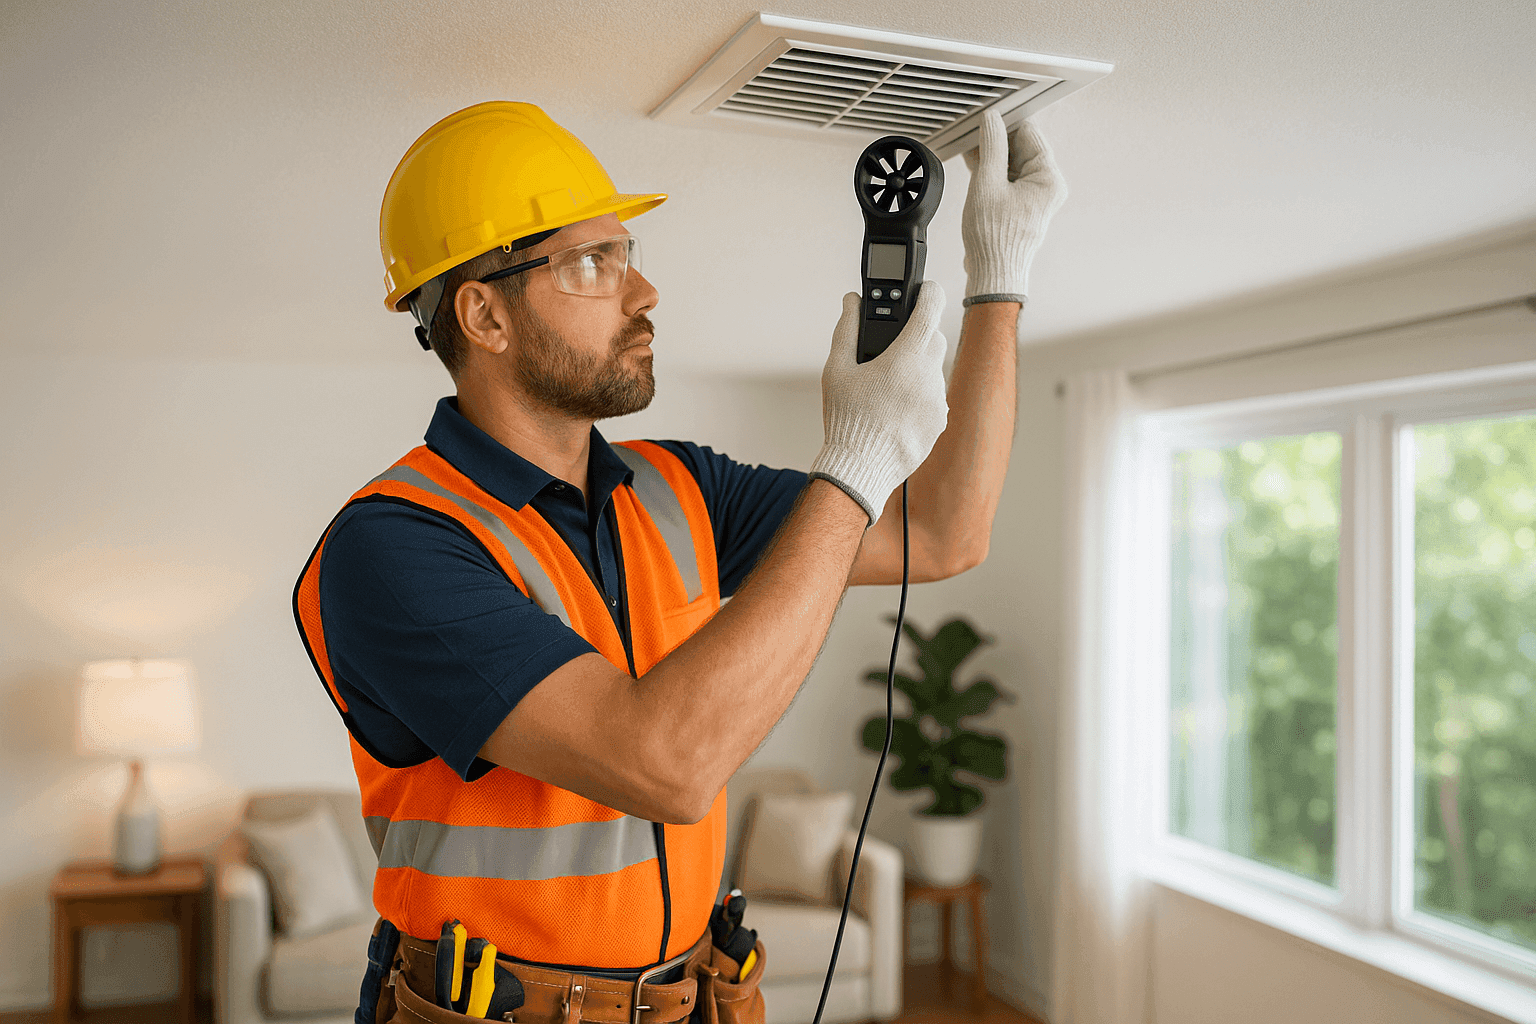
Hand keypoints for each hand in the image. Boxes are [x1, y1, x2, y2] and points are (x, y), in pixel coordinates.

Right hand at [809, 284, 948, 523]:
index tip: (924, 289)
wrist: (861, 469)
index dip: (928, 292)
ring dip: (917, 367)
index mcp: (906, 358)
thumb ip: (846, 329)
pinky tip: (896, 407)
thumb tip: (851, 301)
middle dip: (916, 335)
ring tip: (887, 386)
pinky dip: (921, 394)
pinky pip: (935, 395)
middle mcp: (929, 376)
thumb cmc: (846, 420)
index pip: (931, 307)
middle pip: (935, 336)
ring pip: (935, 368)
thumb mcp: (836, 370)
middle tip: (891, 346)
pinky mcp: (940, 421)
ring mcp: (938, 400)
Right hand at [961, 108, 1066, 305]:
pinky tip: (975, 166)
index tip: (987, 116)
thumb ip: (990, 147)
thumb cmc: (995, 240)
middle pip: (1021, 147)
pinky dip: (993, 171)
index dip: (1006, 122)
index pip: (1029, 134)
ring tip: (971, 151)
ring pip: (1013, 163)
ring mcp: (1034, 197)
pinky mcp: (1021, 206)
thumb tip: (991, 122)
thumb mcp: (986, 184)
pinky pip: (1008, 179)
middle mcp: (1047, 187)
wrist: (993, 274)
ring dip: (992, 155)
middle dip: (997, 139)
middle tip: (975, 132)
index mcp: (1048, 179)